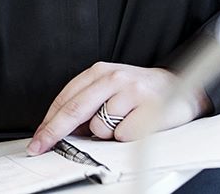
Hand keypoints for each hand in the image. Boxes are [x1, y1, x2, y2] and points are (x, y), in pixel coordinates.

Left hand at [28, 63, 208, 154]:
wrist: (182, 88)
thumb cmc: (141, 92)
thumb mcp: (111, 88)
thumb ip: (88, 102)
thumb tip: (61, 129)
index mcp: (101, 71)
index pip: (66, 99)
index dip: (48, 122)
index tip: (37, 140)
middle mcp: (114, 78)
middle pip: (74, 110)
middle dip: (54, 132)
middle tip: (39, 147)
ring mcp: (132, 92)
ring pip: (100, 127)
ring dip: (108, 133)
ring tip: (125, 120)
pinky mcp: (148, 109)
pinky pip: (123, 135)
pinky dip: (127, 136)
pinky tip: (138, 123)